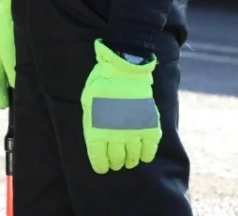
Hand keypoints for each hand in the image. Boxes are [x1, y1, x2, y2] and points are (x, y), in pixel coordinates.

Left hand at [80, 40, 160, 173]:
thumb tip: (94, 138)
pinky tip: (144, 156)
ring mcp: (134, 131)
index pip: (98, 156)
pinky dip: (147, 155)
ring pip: (133, 156)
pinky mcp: (149, 126)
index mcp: (98, 128)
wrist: (124, 69)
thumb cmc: (101, 83)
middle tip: (115, 163)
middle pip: (116, 158)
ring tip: (128, 160)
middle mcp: (116, 134)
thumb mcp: (87, 102)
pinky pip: (150, 148)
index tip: (102, 168)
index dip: (100, 165)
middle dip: (115, 163)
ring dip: (130, 160)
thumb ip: (90, 122)